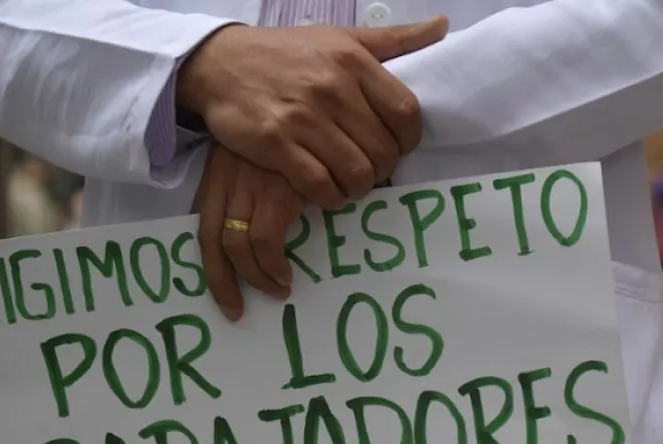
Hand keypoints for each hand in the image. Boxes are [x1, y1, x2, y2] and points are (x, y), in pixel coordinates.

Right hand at [177, 16, 447, 209]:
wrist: (219, 63)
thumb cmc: (286, 52)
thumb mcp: (341, 37)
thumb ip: (394, 39)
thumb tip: (442, 27)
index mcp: (353, 61)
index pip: (406, 112)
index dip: (409, 140)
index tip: (398, 146)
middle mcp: (332, 88)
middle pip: (383, 150)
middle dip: (383, 169)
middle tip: (371, 170)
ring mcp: (302, 118)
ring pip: (356, 172)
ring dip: (359, 187)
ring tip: (350, 183)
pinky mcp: (275, 144)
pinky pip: (320, 185)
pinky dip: (330, 196)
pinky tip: (326, 191)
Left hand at [194, 144, 304, 320]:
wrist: (314, 102)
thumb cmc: (295, 132)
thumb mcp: (261, 155)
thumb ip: (253, 187)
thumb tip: (257, 231)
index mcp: (221, 174)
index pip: (205, 228)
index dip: (212, 269)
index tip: (226, 299)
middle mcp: (231, 181)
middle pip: (214, 242)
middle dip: (224, 283)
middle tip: (239, 308)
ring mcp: (253, 186)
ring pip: (239, 246)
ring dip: (257, 278)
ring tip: (278, 289)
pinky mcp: (279, 191)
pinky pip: (266, 241)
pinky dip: (273, 265)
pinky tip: (287, 273)